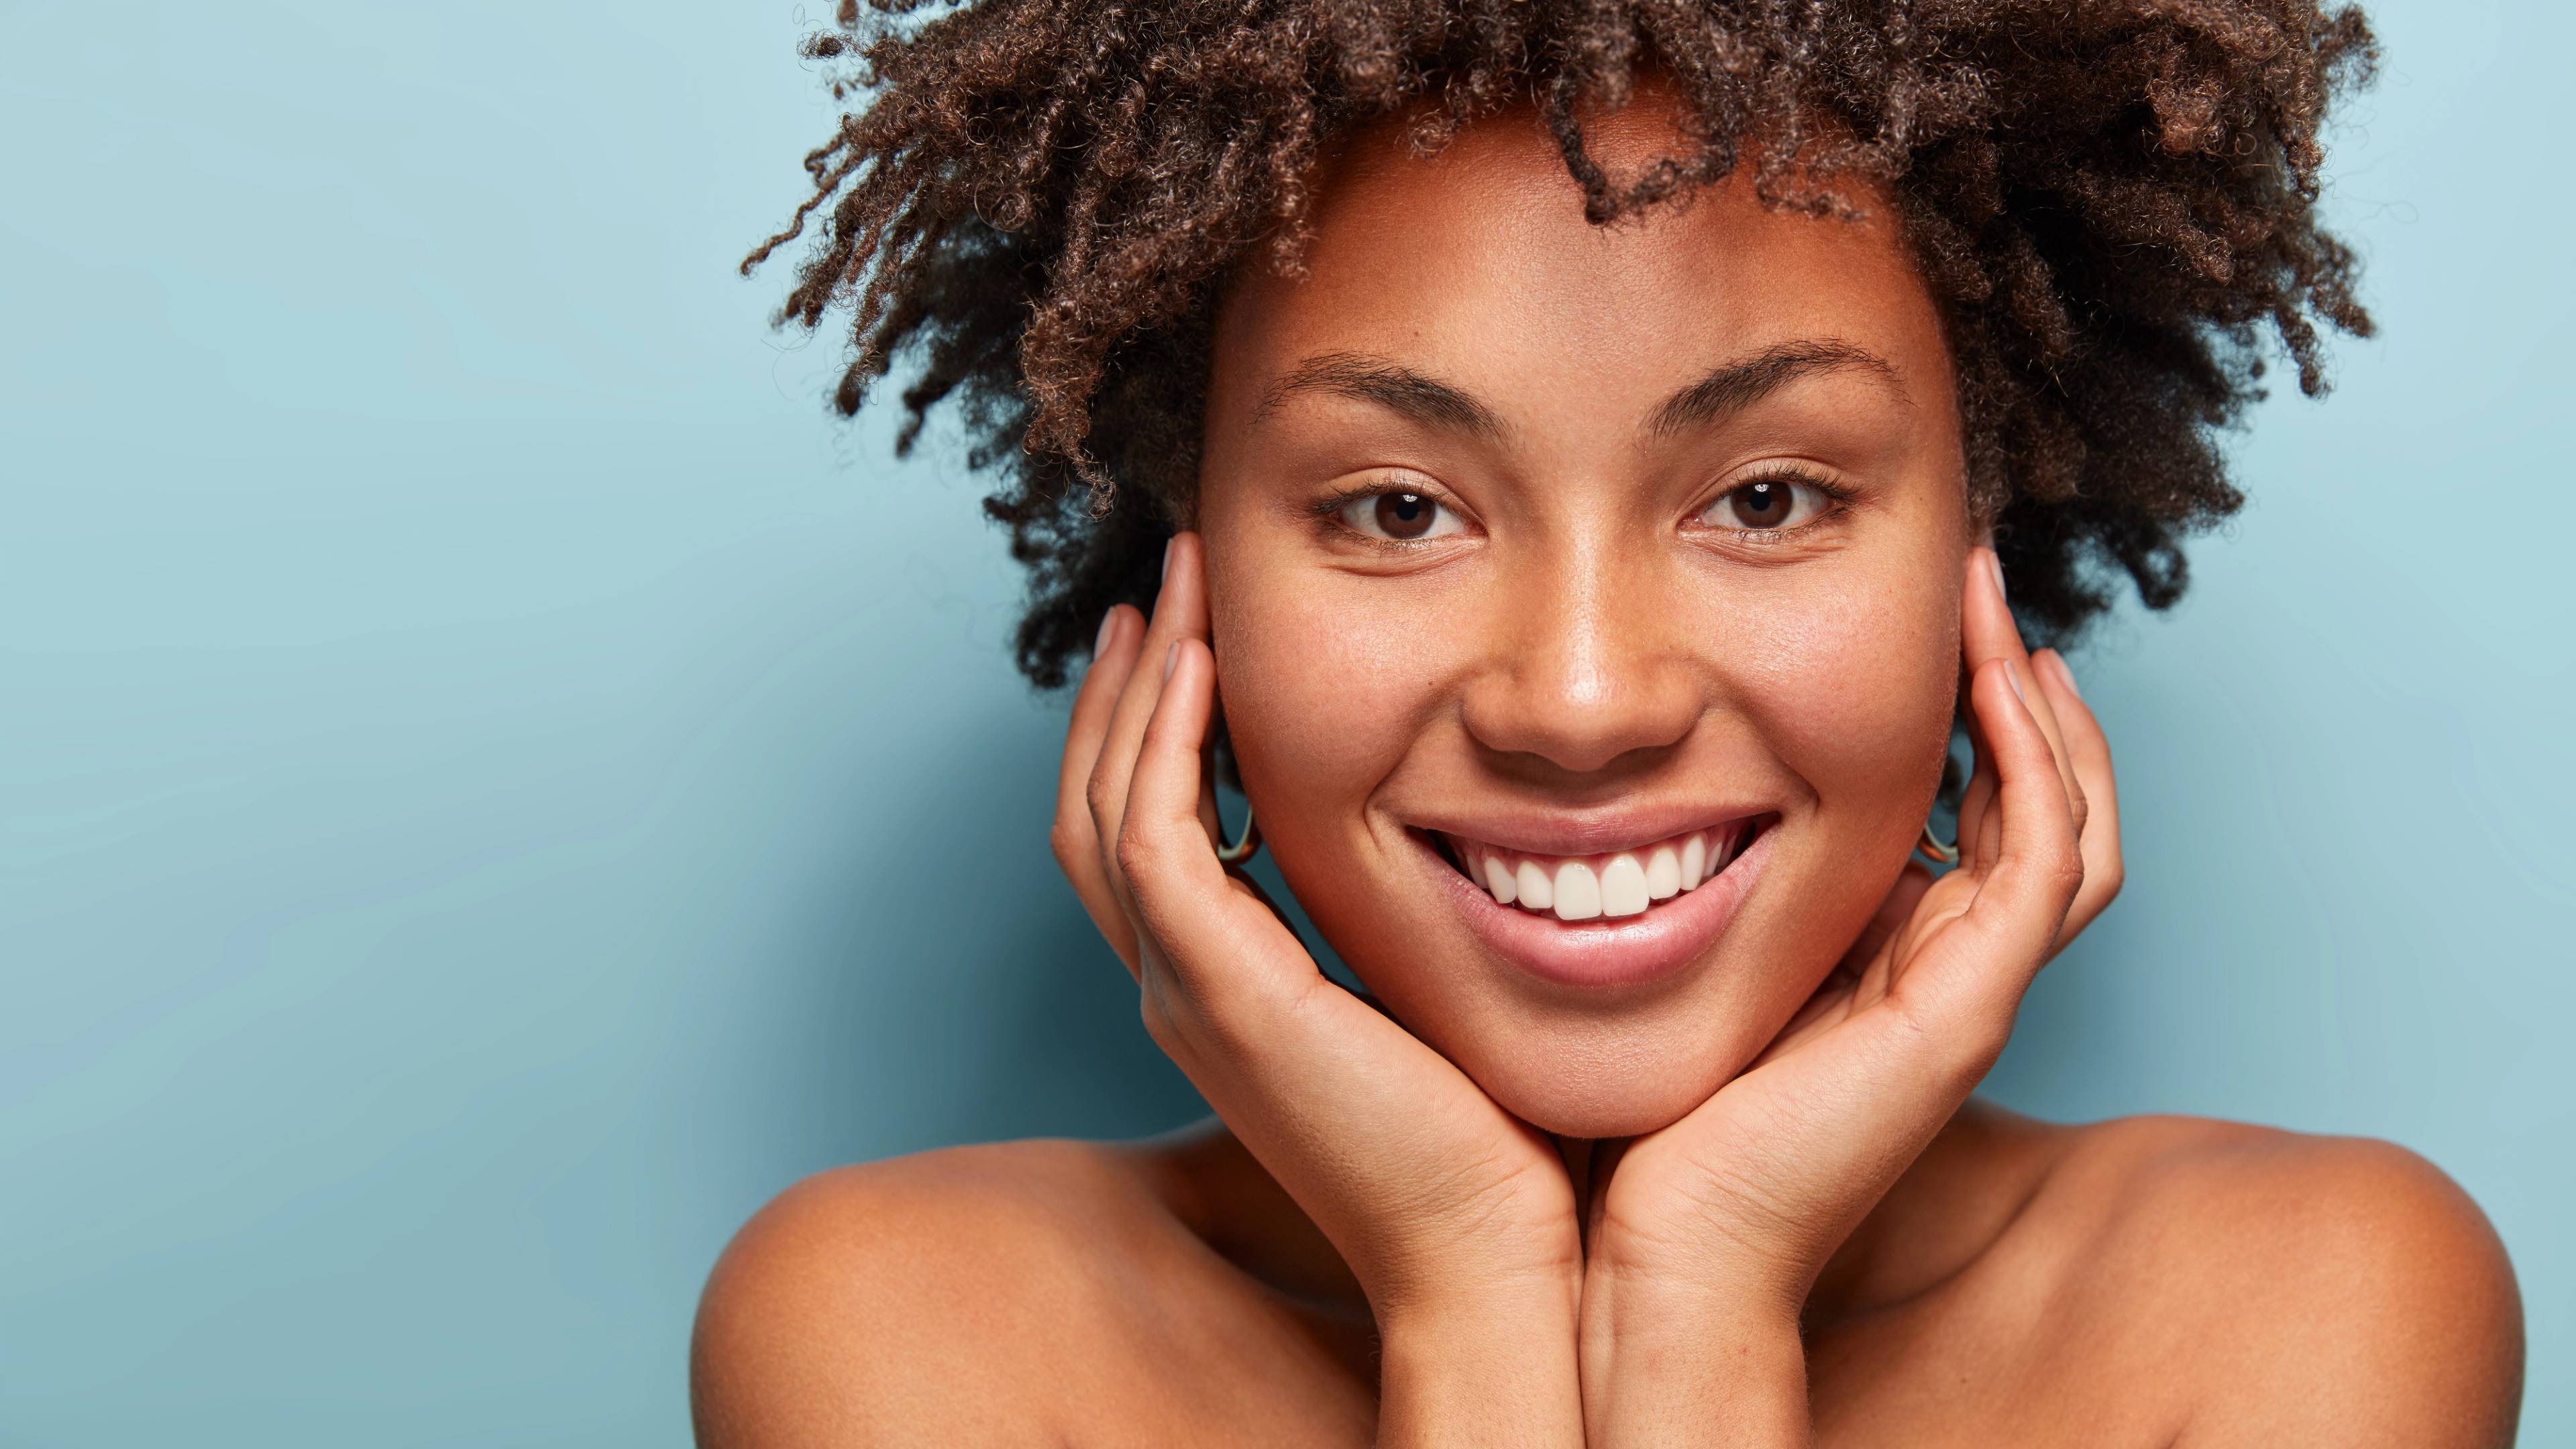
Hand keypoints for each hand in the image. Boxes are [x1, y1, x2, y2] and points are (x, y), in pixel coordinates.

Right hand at [1052, 532, 1583, 1443]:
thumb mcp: (1432, 992)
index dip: (1150, 731)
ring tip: (1173, 590)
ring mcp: (1185, 994)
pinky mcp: (1219, 991)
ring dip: (1136, 688)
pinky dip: (1163, 740)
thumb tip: (1462, 828)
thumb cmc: (1496, 1139)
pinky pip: (1154, 837)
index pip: (1142, 836)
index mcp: (1222, 994)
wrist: (1499, 1257)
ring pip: (1106, 807)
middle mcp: (1181, 991)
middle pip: (1095, 807)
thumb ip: (1406, 916)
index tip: (1193, 636)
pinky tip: (1205, 661)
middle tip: (1163, 585)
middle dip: (1123, 688)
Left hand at [1575, 546, 2121, 1443]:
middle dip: (2019, 684)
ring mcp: (1969, 988)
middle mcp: (1946, 967)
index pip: (1975, 810)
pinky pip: (2044, 852)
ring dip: (2039, 698)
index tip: (1918, 607)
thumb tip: (1639, 774)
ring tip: (1991, 600)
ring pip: (2067, 817)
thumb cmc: (1648, 1110)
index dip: (1967, 710)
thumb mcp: (1686, 950)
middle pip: (2043, 802)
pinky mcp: (1968, 1007)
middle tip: (1976, 576)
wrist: (1659, 1246)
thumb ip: (1706, 876)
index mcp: (1890, 955)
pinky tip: (1995, 675)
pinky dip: (2034, 756)